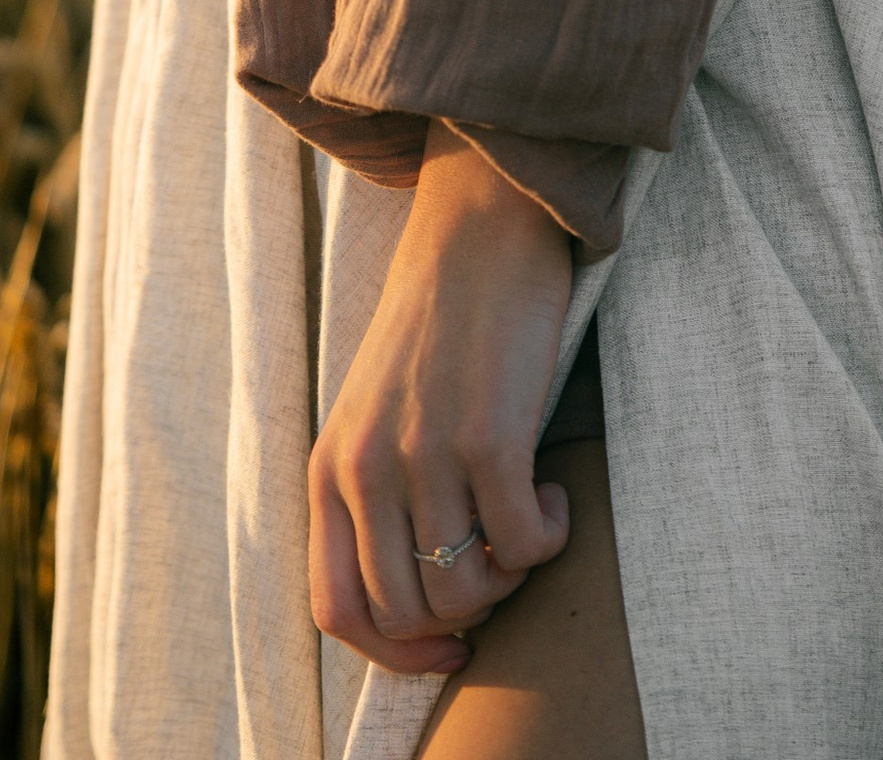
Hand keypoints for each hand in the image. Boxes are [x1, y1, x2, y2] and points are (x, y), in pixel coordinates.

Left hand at [310, 126, 573, 682]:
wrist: (477, 229)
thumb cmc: (437, 326)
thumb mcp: (375, 414)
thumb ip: (374, 495)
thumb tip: (420, 605)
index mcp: (329, 467)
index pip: (336, 611)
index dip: (394, 653)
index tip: (448, 647)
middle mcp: (366, 467)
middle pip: (407, 613)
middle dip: (465, 614)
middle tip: (501, 564)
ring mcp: (425, 454)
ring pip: (465, 591)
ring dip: (509, 578)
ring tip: (525, 522)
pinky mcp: (489, 438)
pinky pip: (523, 544)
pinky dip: (548, 538)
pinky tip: (553, 494)